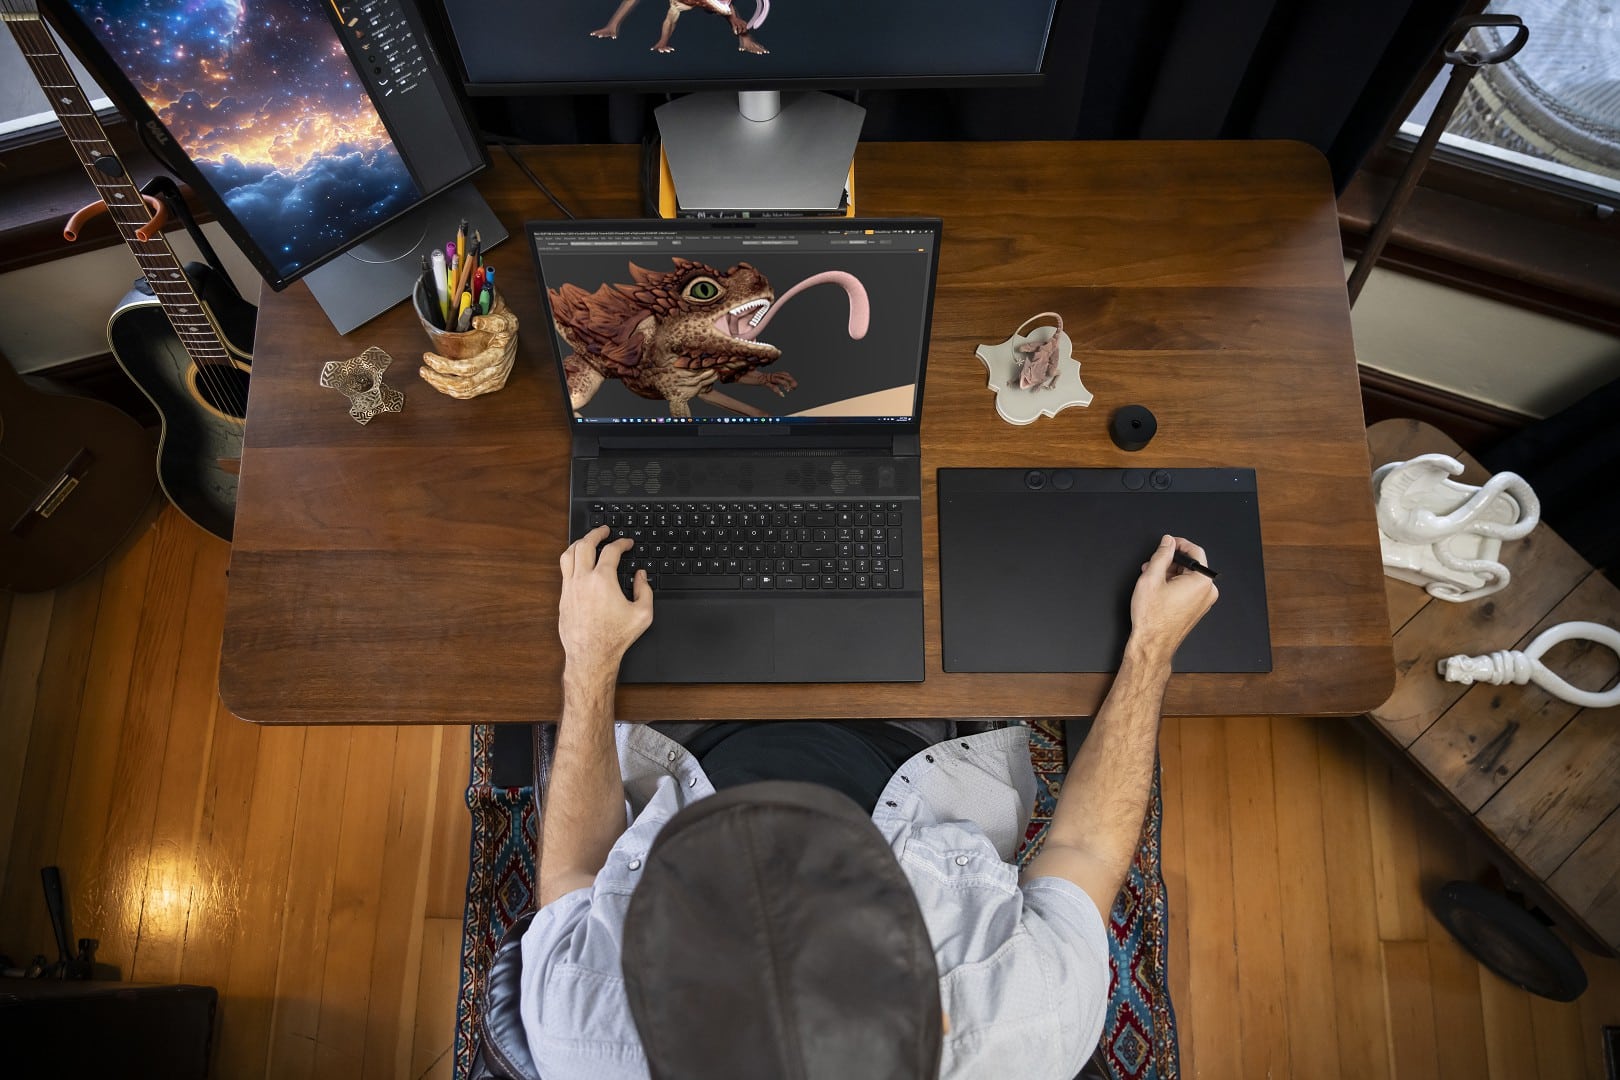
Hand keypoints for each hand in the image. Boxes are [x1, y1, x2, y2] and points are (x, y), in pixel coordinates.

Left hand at [558, 526, 653, 681]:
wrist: (591, 655)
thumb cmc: (615, 637)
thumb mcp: (642, 614)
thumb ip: (644, 590)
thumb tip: (640, 576)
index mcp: (603, 580)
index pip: (611, 551)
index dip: (621, 543)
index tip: (627, 543)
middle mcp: (583, 579)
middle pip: (585, 544)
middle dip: (596, 533)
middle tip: (604, 530)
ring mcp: (570, 587)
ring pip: (569, 554)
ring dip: (579, 543)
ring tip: (587, 540)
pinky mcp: (563, 597)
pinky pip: (563, 570)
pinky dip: (571, 559)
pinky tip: (577, 562)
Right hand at [1127, 535, 1218, 666]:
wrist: (1152, 644)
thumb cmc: (1153, 618)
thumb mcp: (1151, 578)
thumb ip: (1162, 554)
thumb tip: (1168, 542)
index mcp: (1202, 582)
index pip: (1196, 552)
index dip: (1180, 544)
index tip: (1168, 542)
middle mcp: (1208, 592)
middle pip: (1192, 565)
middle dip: (1171, 561)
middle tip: (1153, 563)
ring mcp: (1204, 603)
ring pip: (1188, 578)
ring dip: (1171, 573)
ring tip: (1151, 577)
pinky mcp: (1197, 609)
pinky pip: (1189, 589)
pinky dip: (1175, 584)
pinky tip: (1158, 588)